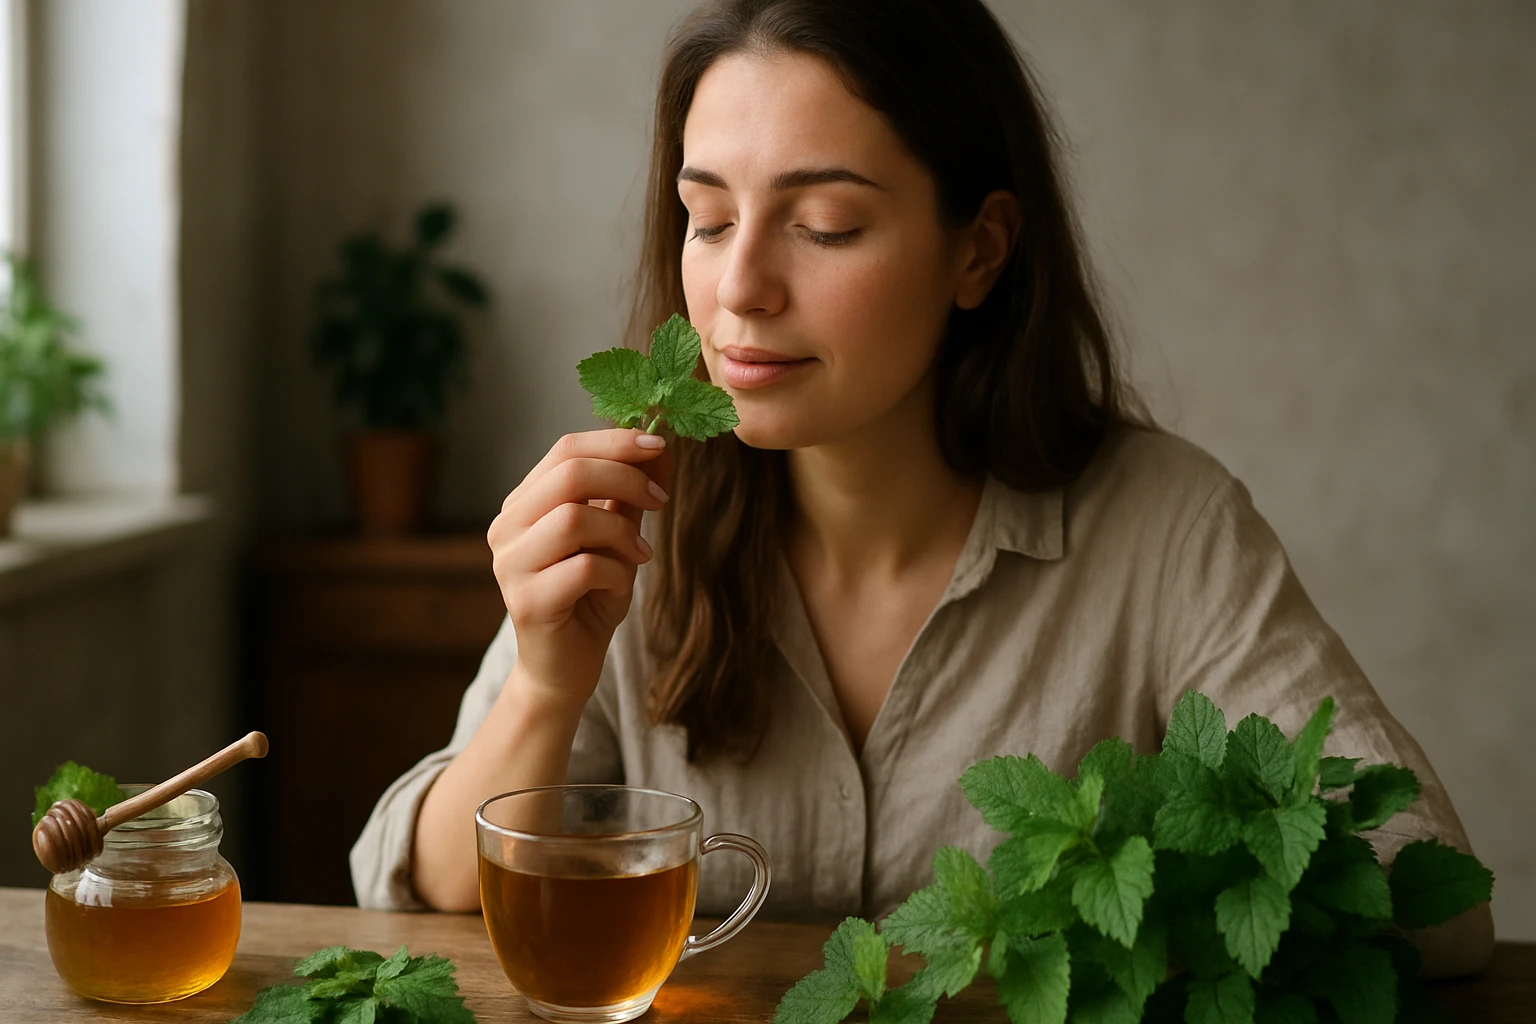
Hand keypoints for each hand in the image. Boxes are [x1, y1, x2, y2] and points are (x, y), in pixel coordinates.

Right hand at [487, 429, 671, 709]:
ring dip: (622, 531)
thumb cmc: (589, 596)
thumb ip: (629, 494)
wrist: (564, 667)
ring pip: (574, 518)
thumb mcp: (616, 537)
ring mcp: (510, 564)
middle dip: (627, 479)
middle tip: (661, 500)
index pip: (565, 449)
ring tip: (641, 554)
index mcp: (523, 503)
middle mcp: (507, 527)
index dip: (615, 441)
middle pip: (569, 474)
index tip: (660, 445)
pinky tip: (619, 584)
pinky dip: (615, 572)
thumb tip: (661, 448)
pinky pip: (583, 568)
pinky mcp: (526, 601)